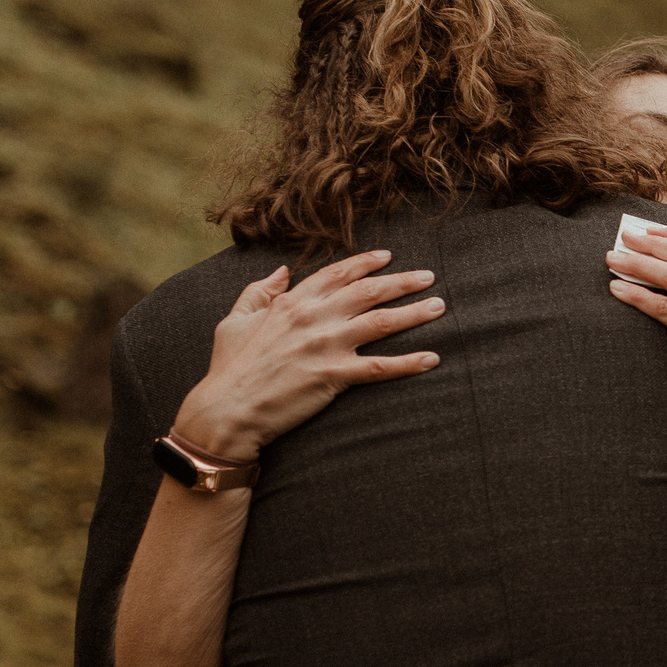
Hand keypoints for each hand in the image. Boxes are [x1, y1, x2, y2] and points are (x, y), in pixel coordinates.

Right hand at [173, 251, 443, 461]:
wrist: (227, 409)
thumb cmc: (229, 368)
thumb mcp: (234, 320)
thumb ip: (259, 291)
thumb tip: (281, 270)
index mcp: (291, 302)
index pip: (337, 273)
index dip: (366, 263)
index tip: (389, 257)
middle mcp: (313, 318)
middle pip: (368, 291)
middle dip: (402, 281)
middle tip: (429, 276)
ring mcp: (326, 346)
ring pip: (382, 322)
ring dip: (415, 313)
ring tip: (439, 307)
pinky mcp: (334, 376)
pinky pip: (381, 367)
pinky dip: (409, 362)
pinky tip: (432, 358)